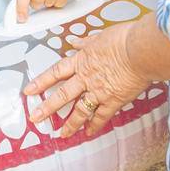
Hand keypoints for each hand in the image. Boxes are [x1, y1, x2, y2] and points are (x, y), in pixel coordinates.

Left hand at [23, 22, 152, 136]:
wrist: (140, 50)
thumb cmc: (123, 39)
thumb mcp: (99, 36)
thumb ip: (85, 42)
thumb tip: (74, 42)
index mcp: (81, 61)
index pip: (55, 73)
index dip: (40, 82)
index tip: (28, 91)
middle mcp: (86, 78)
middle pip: (62, 95)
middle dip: (47, 108)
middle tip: (35, 118)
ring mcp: (99, 91)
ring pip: (80, 110)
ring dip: (69, 123)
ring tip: (61, 134)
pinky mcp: (114, 100)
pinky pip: (101, 116)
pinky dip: (95, 125)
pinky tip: (88, 133)